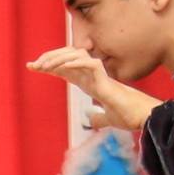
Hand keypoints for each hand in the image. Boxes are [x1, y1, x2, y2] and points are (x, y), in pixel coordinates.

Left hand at [28, 48, 158, 130]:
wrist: (142, 118)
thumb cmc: (127, 116)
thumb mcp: (106, 119)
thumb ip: (98, 118)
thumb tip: (90, 119)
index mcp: (89, 82)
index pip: (65, 68)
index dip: (49, 65)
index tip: (32, 67)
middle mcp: (92, 75)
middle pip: (68, 57)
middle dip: (49, 58)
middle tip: (33, 65)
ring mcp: (99, 74)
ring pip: (76, 55)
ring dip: (58, 58)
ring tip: (43, 65)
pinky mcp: (106, 78)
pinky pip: (89, 62)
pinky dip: (75, 62)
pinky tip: (62, 67)